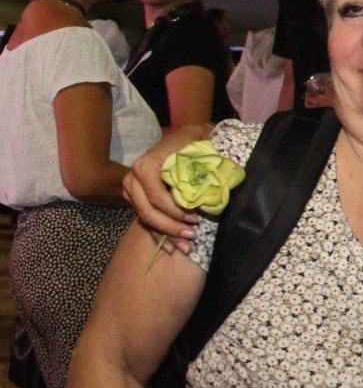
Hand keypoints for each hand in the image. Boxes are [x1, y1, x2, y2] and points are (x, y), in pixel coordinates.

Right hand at [122, 128, 207, 250]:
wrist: (184, 138)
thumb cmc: (192, 144)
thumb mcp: (196, 150)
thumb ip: (197, 169)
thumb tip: (205, 192)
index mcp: (146, 166)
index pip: (156, 196)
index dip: (175, 211)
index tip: (196, 219)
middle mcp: (133, 178)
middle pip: (147, 211)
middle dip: (170, 227)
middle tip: (193, 235)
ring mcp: (132, 190)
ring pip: (146, 218)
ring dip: (166, 236)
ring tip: (186, 247)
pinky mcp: (136, 199)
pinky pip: (145, 220)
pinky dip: (158, 235)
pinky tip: (171, 249)